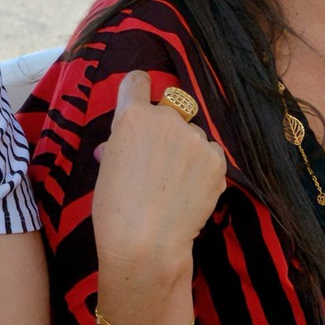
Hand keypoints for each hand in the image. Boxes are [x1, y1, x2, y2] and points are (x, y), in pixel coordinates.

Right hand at [91, 71, 227, 289]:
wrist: (146, 243)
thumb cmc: (115, 210)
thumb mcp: (107, 168)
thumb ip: (118, 145)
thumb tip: (116, 144)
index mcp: (133, 116)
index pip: (137, 81)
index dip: (137, 90)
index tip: (139, 99)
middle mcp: (167, 119)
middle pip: (169, 112)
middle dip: (163, 131)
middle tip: (157, 164)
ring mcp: (195, 138)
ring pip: (192, 135)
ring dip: (186, 150)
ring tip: (176, 184)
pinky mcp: (217, 160)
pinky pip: (210, 154)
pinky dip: (204, 168)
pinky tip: (190, 190)